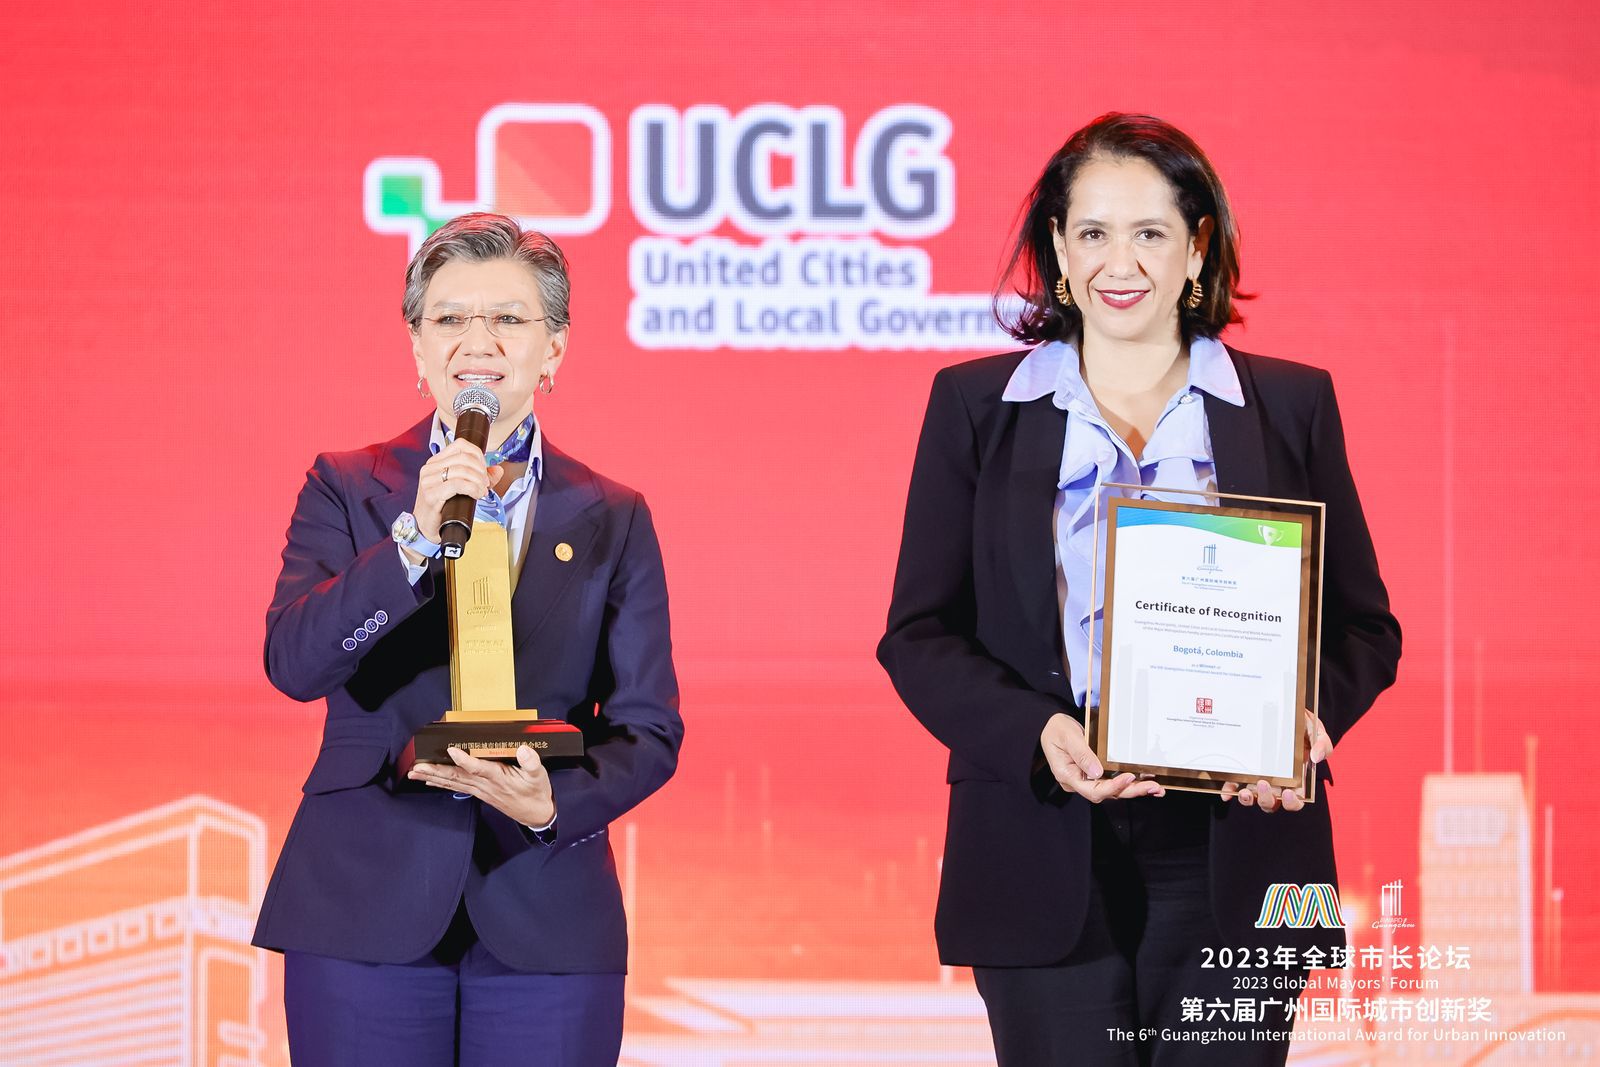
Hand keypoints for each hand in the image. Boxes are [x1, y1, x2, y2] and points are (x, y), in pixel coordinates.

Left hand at [407, 745, 554, 827]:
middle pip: (457, 777)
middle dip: (436, 771)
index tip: (451, 750)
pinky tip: (429, 781)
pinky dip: (442, 784)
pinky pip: (456, 788)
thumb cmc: (537, 792)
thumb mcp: (539, 776)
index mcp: (499, 778)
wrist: (537, 814)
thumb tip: (524, 748)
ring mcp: (481, 790)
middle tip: (417, 766)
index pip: (479, 768)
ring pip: (453, 783)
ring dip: (433, 777)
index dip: (465, 760)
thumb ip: (532, 762)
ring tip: (415, 772)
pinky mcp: (480, 793)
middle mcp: (486, 785)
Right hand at [412, 439, 504, 542]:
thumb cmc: (443, 508)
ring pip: (462, 470)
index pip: (460, 445)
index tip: (484, 470)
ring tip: (482, 491)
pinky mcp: (431, 495)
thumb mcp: (462, 489)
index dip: (478, 455)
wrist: (426, 528)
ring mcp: (428, 481)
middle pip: (464, 458)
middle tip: (485, 484)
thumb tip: (498, 469)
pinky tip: (476, 495)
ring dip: (478, 481)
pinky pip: (457, 485)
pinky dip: (472, 489)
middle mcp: (430, 468)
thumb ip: (480, 477)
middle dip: (481, 471)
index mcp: (436, 462)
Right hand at [1041, 712, 1163, 802]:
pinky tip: (1146, 781)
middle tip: (1153, 787)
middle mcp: (1078, 782)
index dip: (1113, 786)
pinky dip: (1130, 782)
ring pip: (1112, 790)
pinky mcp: (1094, 775)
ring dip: (1134, 789)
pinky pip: (1113, 782)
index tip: (1129, 777)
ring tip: (1156, 788)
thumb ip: (1081, 754)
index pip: (1093, 790)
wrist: (1051, 725)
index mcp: (1068, 776)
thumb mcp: (1067, 737)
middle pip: (1107, 793)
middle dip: (1131, 791)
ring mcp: (1086, 780)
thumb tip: (1097, 772)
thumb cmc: (1056, 730)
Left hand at [1220, 709, 1330, 812]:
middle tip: (1263, 784)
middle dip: (1267, 799)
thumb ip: (1322, 743)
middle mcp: (1276, 781)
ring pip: (1252, 797)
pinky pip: (1234, 784)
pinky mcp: (1243, 768)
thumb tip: (1316, 757)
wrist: (1283, 710)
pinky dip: (1230, 790)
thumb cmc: (1302, 725)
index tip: (1290, 792)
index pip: (1295, 800)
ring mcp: (1258, 776)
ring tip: (1245, 792)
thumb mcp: (1316, 730)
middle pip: (1272, 802)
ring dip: (1247, 799)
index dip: (1292, 803)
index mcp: (1296, 778)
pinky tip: (1226, 792)